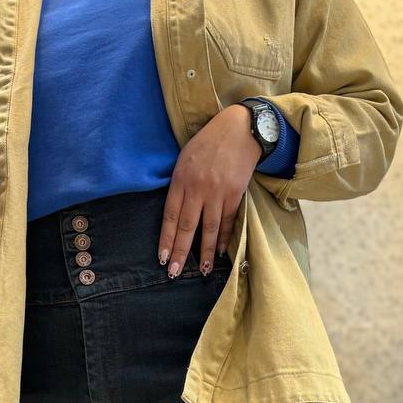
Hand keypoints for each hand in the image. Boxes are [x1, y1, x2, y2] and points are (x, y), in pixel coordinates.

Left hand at [157, 104, 261, 276]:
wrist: (239, 128)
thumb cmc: (209, 142)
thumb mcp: (185, 159)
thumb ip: (180, 185)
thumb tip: (175, 212)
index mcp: (181, 179)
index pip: (170, 216)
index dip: (166, 239)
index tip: (163, 258)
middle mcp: (198, 188)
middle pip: (186, 227)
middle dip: (180, 252)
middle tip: (174, 273)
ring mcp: (217, 192)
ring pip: (208, 228)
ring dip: (205, 252)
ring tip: (202, 270)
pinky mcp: (235, 193)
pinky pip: (228, 221)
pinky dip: (223, 238)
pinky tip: (219, 252)